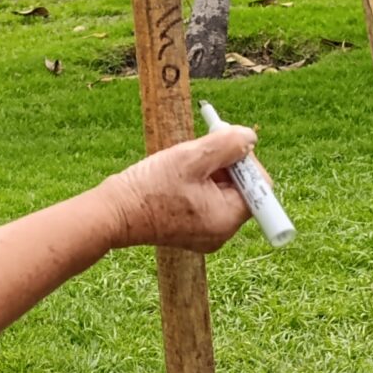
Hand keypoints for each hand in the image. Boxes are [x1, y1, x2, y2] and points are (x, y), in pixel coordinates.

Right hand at [100, 125, 255, 253]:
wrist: (113, 213)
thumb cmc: (149, 187)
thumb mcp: (192, 158)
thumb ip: (227, 145)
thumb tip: (250, 138)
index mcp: (227, 219)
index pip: (259, 187)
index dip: (245, 161)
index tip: (221, 146)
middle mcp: (222, 233)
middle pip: (241, 190)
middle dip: (225, 166)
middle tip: (199, 151)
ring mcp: (207, 235)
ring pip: (223, 194)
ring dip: (210, 173)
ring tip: (183, 166)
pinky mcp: (192, 231)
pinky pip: (207, 203)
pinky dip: (198, 186)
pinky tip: (177, 179)